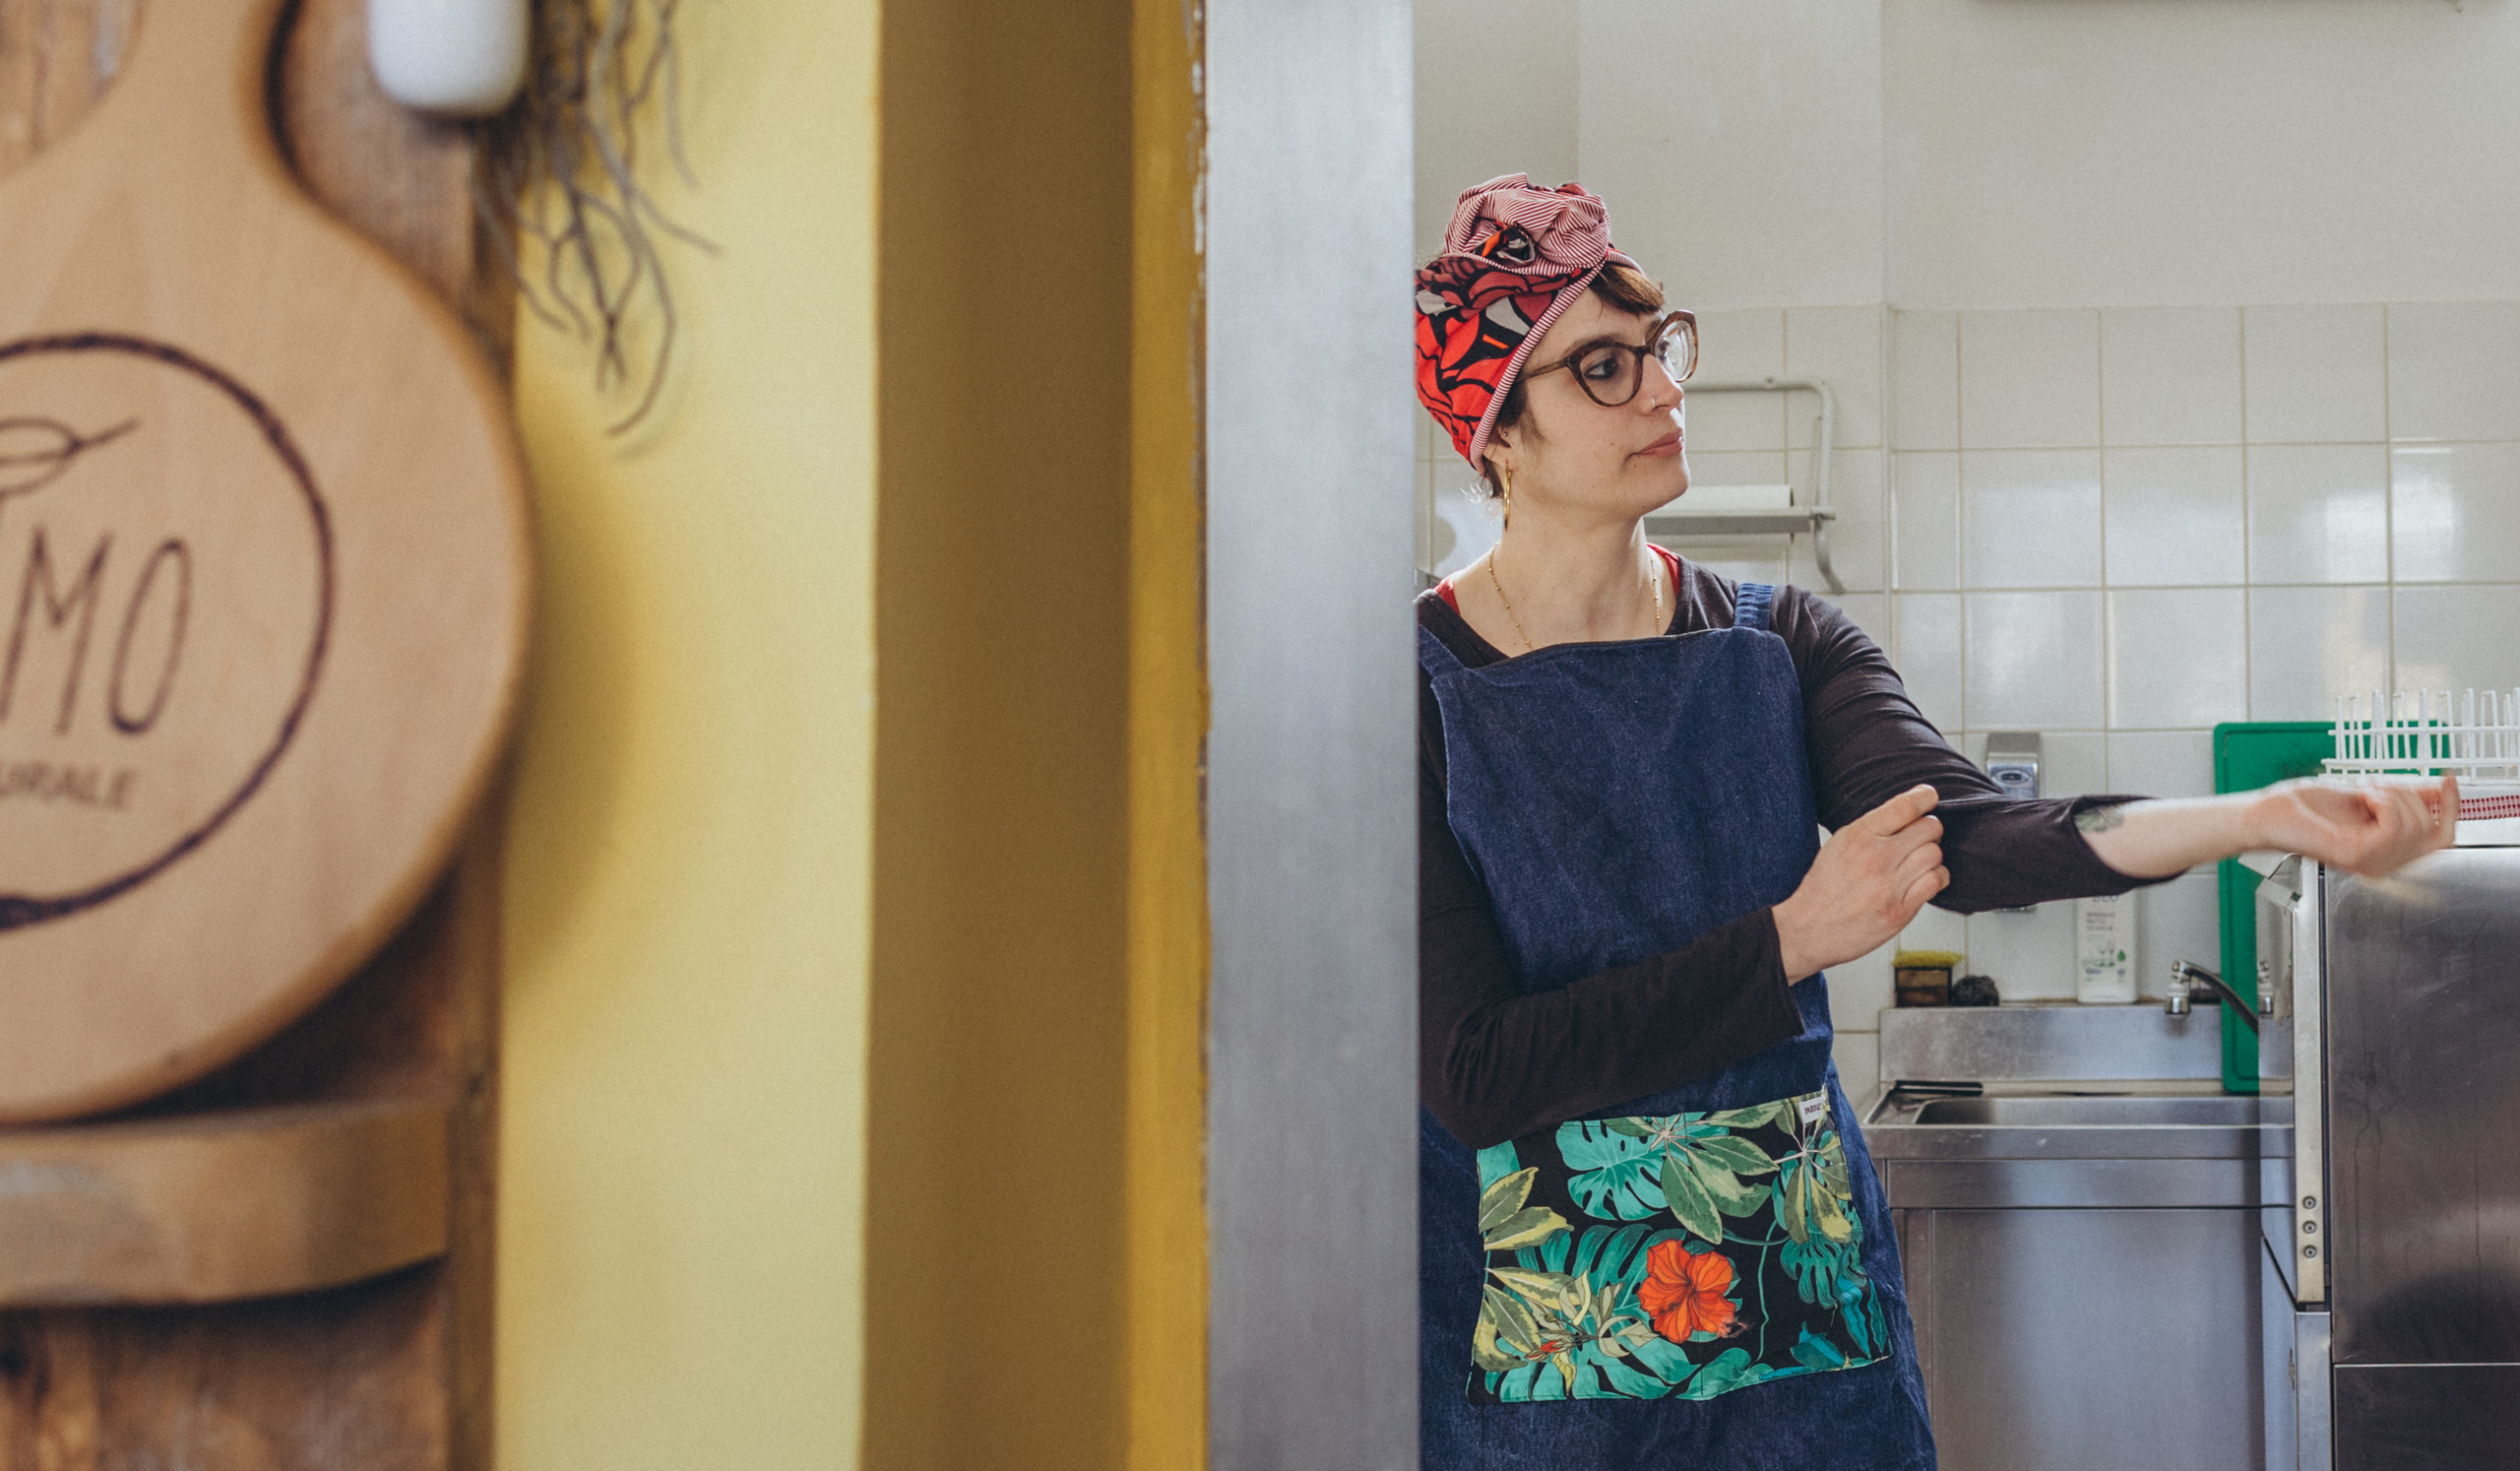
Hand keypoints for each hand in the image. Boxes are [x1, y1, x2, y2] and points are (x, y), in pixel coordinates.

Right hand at [1773, 784, 1949, 982]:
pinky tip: (1922, 879)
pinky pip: (1935, 882)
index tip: (1929, 797)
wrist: (1807, 929)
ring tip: (1917, 862)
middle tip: (1919, 838)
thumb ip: (1872, 828)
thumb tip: (1910, 810)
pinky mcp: (1900, 911)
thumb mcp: (1838, 845)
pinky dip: (1935, 877)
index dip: (1925, 797)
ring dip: (1931, 856)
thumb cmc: (1824, 886)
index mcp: (1858, 836)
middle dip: (1928, 830)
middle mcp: (1875, 858)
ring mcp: (1889, 887)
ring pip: (1935, 854)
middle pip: (1929, 828)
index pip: (1905, 806)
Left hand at [2248, 775, 2455, 876]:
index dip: (2453, 809)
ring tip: (2365, 792)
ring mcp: (2371, 864)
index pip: (2443, 841)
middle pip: (2435, 832)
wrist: (2269, 812)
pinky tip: (2361, 799)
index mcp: (2389, 854)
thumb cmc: (2306, 808)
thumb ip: (2404, 797)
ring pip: (2416, 827)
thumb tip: (2439, 789)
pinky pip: (2394, 827)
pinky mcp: (2357, 856)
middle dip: (2412, 796)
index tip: (2449, 779)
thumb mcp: (2368, 796)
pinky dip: (2382, 802)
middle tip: (2376, 786)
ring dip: (2394, 796)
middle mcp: (2384, 865)